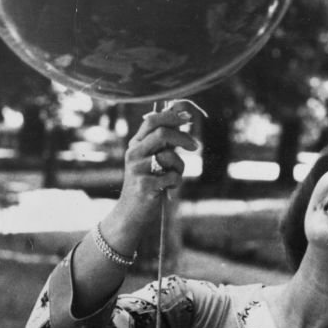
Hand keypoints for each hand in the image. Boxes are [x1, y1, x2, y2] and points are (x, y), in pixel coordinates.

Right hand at [118, 104, 198, 223]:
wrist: (132, 212)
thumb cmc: (149, 181)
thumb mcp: (153, 158)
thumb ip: (165, 140)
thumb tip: (184, 116)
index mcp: (136, 144)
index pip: (151, 121)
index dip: (171, 116)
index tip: (188, 118)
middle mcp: (133, 154)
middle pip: (161, 134)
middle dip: (182, 137)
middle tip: (195, 146)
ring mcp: (136, 170)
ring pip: (169, 157)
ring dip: (180, 166)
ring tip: (174, 176)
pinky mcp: (143, 186)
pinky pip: (172, 176)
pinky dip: (176, 181)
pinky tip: (168, 187)